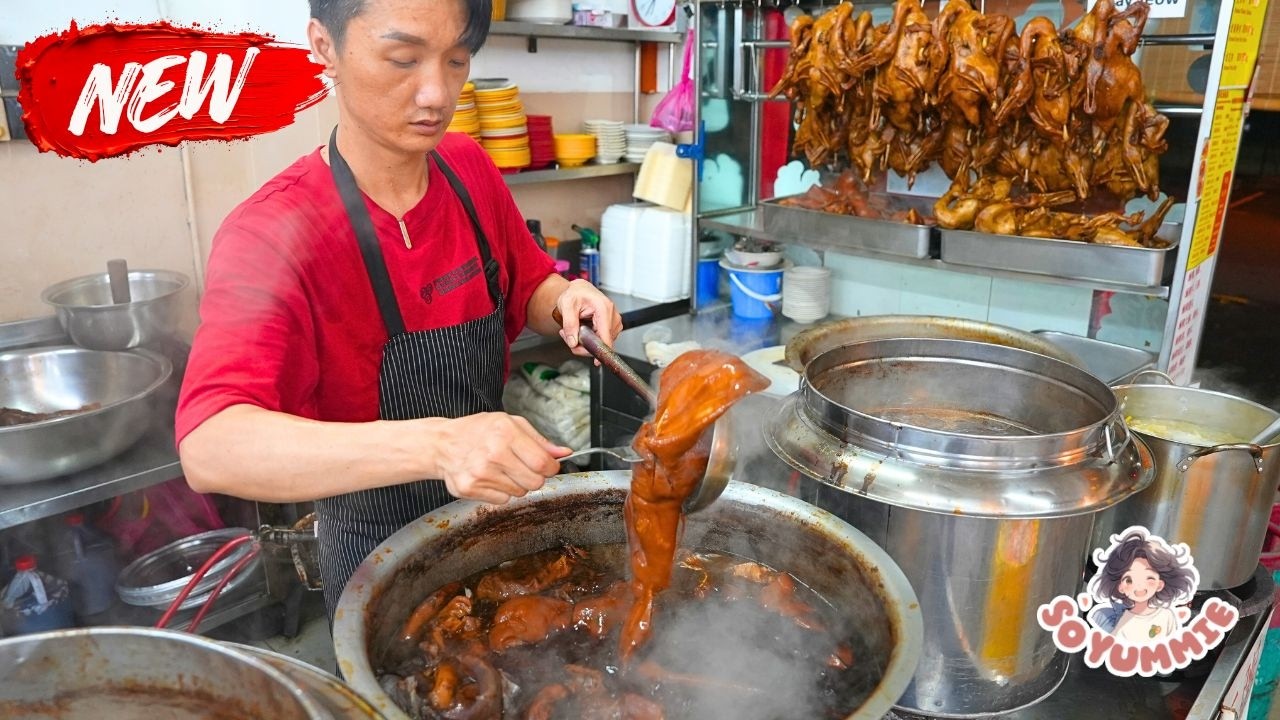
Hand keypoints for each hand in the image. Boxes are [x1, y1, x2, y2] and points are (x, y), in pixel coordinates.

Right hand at [428, 413, 569, 503]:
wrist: (442, 444)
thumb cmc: (478, 431)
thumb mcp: (510, 424)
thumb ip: (539, 440)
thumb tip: (564, 453)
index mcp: (506, 433)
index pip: (543, 463)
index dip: (551, 468)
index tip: (547, 466)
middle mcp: (493, 453)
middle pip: (535, 482)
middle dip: (534, 477)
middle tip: (521, 467)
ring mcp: (480, 473)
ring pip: (520, 493)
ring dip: (516, 484)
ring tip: (501, 469)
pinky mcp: (470, 489)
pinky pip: (502, 500)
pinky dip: (501, 492)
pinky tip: (490, 478)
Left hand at [555, 279, 622, 356]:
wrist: (579, 290)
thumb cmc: (575, 294)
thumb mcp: (567, 306)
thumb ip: (569, 325)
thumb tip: (573, 342)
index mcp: (604, 308)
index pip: (605, 335)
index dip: (601, 350)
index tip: (597, 361)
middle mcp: (613, 315)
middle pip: (603, 342)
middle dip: (584, 345)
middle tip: (568, 336)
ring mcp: (614, 322)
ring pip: (602, 343)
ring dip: (586, 343)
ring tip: (574, 331)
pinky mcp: (612, 327)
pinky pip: (603, 341)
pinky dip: (591, 341)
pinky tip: (583, 332)